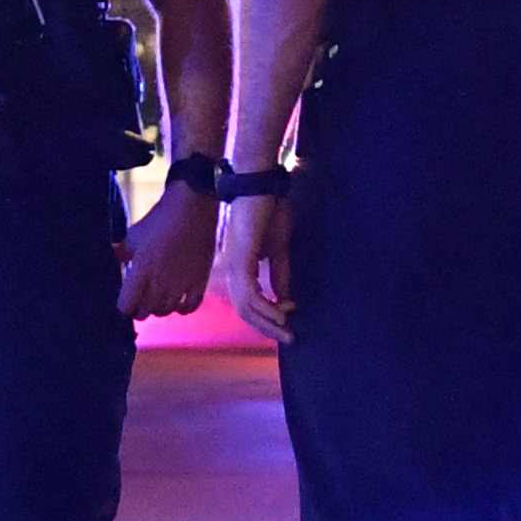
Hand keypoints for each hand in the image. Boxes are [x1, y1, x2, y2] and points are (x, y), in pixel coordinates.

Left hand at [119, 190, 220, 323]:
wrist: (192, 208)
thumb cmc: (159, 220)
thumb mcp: (134, 235)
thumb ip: (122, 252)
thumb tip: (115, 257)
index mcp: (140, 273)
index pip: (126, 307)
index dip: (124, 306)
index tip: (125, 300)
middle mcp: (160, 284)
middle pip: (145, 313)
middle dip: (139, 308)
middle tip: (140, 300)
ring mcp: (181, 285)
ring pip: (165, 311)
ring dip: (159, 308)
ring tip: (157, 299)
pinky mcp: (199, 283)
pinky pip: (189, 308)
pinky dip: (182, 308)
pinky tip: (178, 302)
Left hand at [237, 182, 299, 340]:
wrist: (259, 182)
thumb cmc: (269, 208)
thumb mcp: (278, 246)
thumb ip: (278, 272)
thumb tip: (283, 298)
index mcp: (239, 264)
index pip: (246, 301)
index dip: (266, 315)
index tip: (288, 318)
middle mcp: (232, 267)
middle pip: (244, 309)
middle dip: (266, 326)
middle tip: (287, 338)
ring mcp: (234, 263)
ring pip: (245, 305)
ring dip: (267, 321)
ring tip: (286, 330)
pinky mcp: (241, 257)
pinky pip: (250, 292)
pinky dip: (266, 306)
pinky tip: (281, 312)